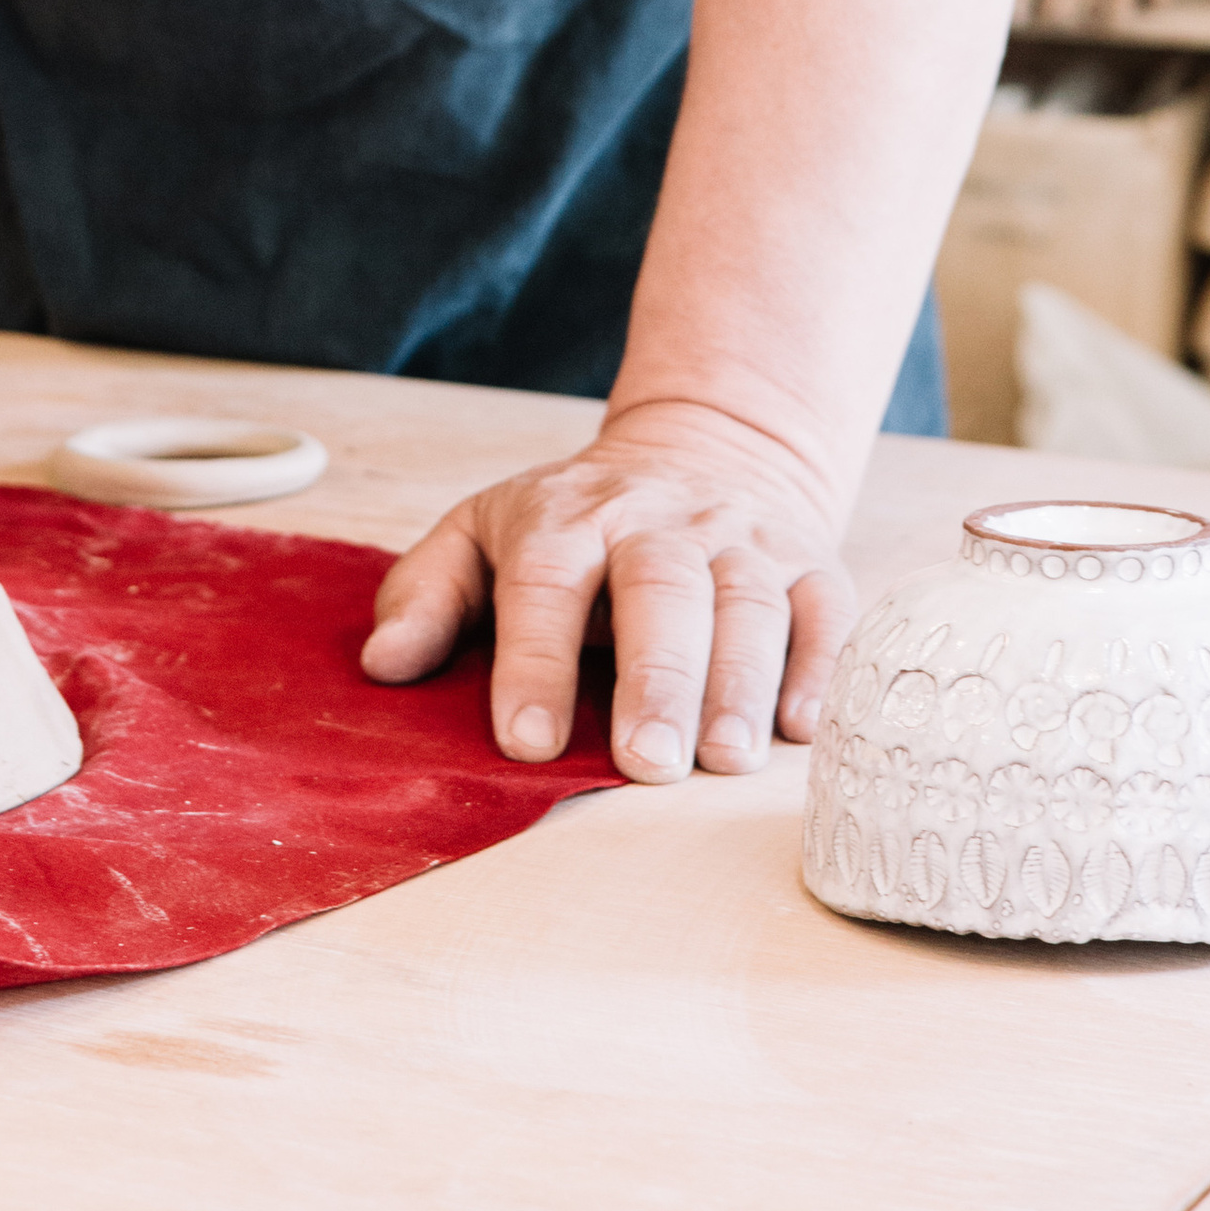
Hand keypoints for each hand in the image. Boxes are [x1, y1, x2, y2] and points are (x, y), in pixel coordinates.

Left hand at [360, 402, 855, 782]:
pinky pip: (826, 610)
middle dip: (655, 678)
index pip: (546, 581)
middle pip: (660, 589)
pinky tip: (800, 726)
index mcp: (567, 518)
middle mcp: (659, 523)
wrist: (706, 447)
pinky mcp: (811, 563)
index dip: (534, 661)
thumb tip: (383, 664)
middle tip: (646, 763)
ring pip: (747, 602)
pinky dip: (820, 666)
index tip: (526, 742)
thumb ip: (427, 593)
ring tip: (724, 759)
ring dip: (739, 682)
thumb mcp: (484, 532)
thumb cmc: (577, 521)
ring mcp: (742, 540)